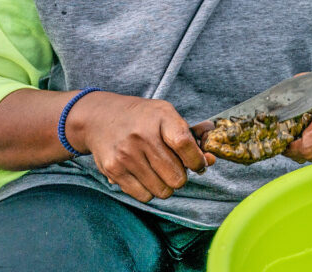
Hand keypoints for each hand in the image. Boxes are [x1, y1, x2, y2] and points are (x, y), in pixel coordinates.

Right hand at [68, 92, 215, 202]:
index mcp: (161, 117)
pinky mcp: (114, 170)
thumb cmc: (141, 118)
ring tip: (157, 171)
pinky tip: (144, 176)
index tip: (198, 164)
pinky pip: (144, 196)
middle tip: (173, 168)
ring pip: (162, 191)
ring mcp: (126, 155)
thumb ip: (192, 136)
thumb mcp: (166, 115)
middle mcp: (142, 136)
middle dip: (180, 176)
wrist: (99, 118)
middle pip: (176, 177)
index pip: (186, 145)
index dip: (197, 161)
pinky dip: (149, 191)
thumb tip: (212, 159)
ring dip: (165, 186)